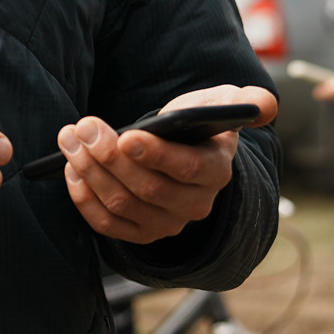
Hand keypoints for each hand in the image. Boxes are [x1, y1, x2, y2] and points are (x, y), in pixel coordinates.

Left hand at [59, 84, 277, 245]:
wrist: (182, 153)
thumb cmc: (198, 124)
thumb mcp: (223, 103)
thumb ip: (245, 99)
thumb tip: (263, 106)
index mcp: (217, 171)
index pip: (188, 170)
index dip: (156, 155)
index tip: (127, 136)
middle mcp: (195, 205)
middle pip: (147, 189)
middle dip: (109, 156)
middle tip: (82, 127)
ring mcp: (167, 224)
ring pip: (122, 204)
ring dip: (90, 171)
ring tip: (71, 139)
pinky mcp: (140, 234)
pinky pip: (107, 225)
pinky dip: (84, 198)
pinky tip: (71, 169)